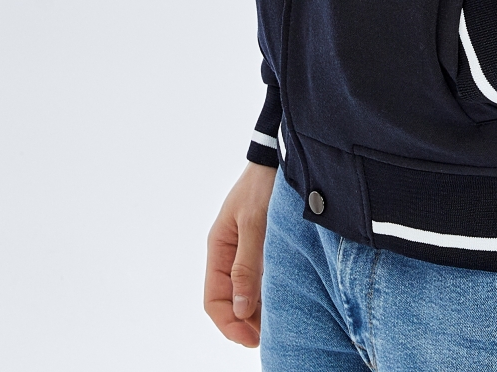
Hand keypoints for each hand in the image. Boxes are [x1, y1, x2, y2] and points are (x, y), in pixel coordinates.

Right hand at [204, 161, 277, 346]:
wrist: (281, 158)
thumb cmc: (264, 185)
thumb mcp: (255, 223)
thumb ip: (247, 265)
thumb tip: (240, 309)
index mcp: (219, 248)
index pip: (214, 300)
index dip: (229, 324)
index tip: (251, 338)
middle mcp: (230, 254)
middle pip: (229, 302)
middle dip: (244, 323)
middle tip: (268, 337)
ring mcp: (247, 252)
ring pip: (246, 294)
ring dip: (257, 312)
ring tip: (277, 325)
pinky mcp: (265, 249)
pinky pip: (260, 281)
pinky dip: (267, 297)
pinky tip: (283, 303)